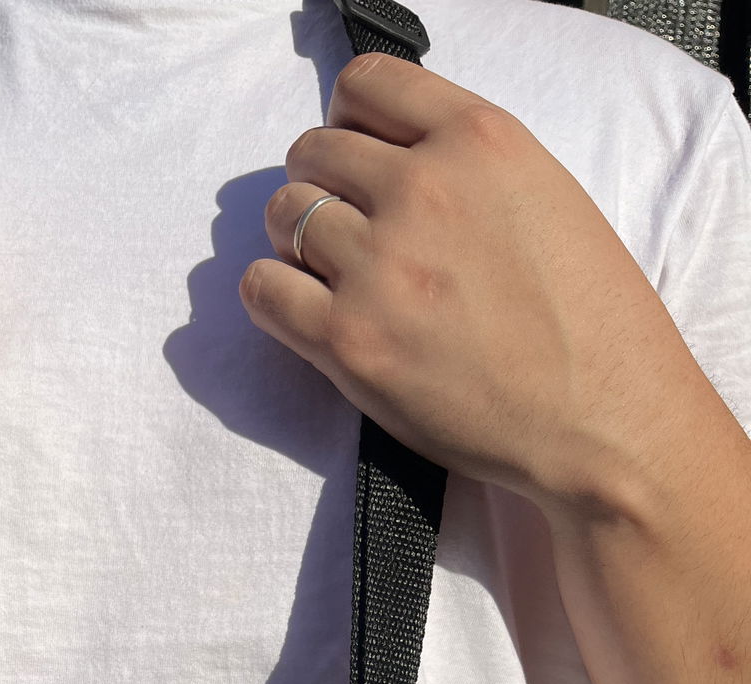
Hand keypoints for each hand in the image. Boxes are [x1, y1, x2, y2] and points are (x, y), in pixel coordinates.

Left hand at [239, 53, 687, 515]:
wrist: (600, 419)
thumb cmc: (588, 322)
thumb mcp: (544, 196)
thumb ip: (465, 166)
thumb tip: (391, 164)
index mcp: (478, 139)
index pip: (367, 84)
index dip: (349, 120)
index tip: (356, 157)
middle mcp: (421, 189)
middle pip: (313, 151)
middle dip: (321, 185)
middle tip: (346, 230)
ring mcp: (377, 264)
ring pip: (283, 215)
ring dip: (295, 242)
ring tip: (333, 276)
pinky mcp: (348, 339)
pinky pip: (262, 289)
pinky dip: (272, 294)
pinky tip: (302, 310)